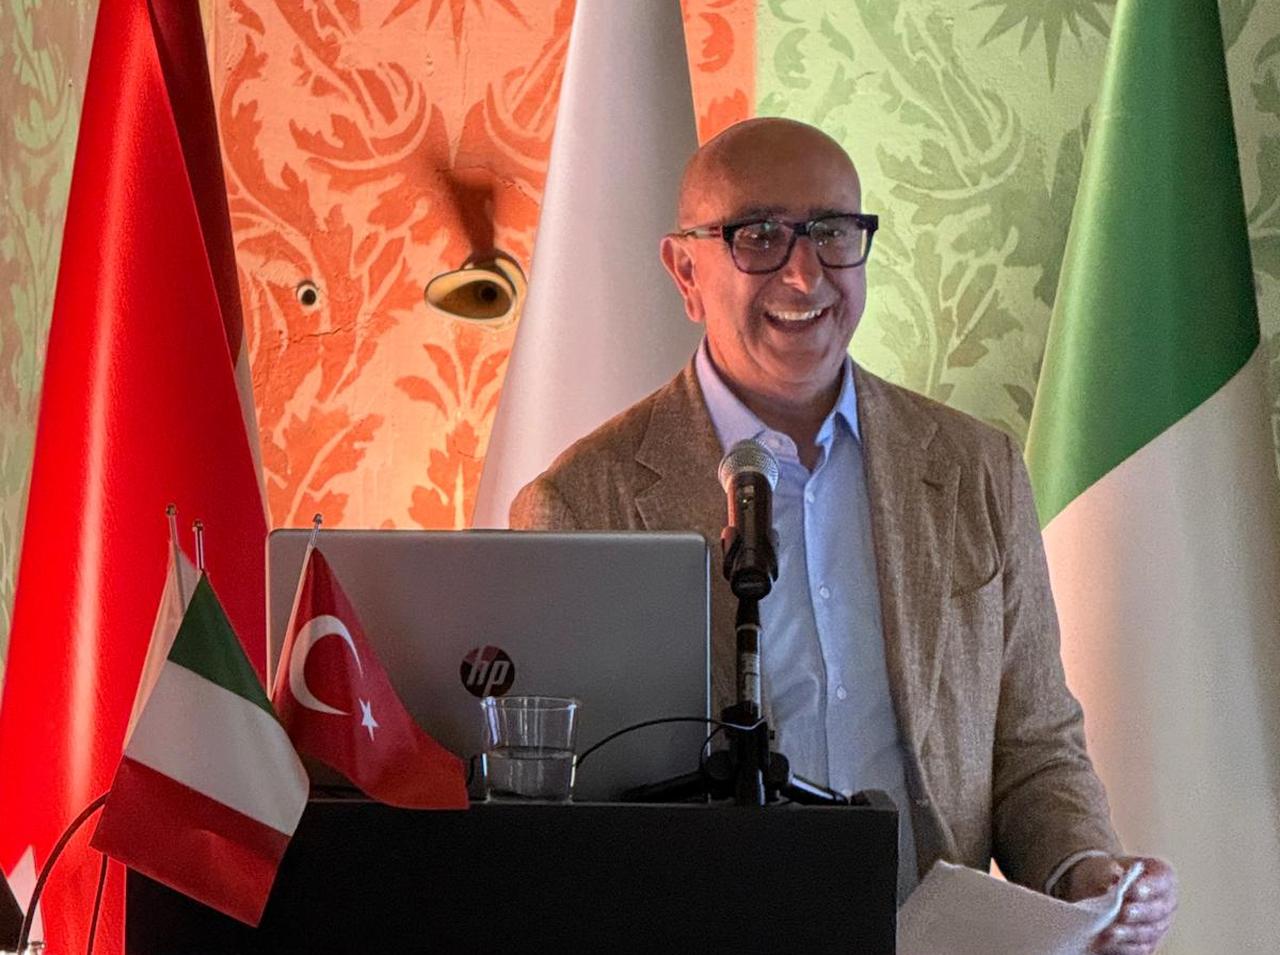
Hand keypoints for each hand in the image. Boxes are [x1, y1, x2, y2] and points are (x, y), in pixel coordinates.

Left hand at [1060, 855, 1176, 953]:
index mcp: (1162, 878)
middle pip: (1158, 910)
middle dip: (1140, 912)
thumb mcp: (1105, 866)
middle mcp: (1166, 903)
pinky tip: (1108, 944)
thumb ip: (1108, 871)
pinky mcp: (1147, 943)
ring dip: (1130, 933)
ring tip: (1111, 932)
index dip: (1149, 887)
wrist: (1100, 890)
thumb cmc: (1107, 874)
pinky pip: (1140, 949)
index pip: (1163, 880)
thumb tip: (1112, 878)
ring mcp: (1159, 925)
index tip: (1132, 890)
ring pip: (1150, 932)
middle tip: (1124, 913)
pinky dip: (1124, 948)